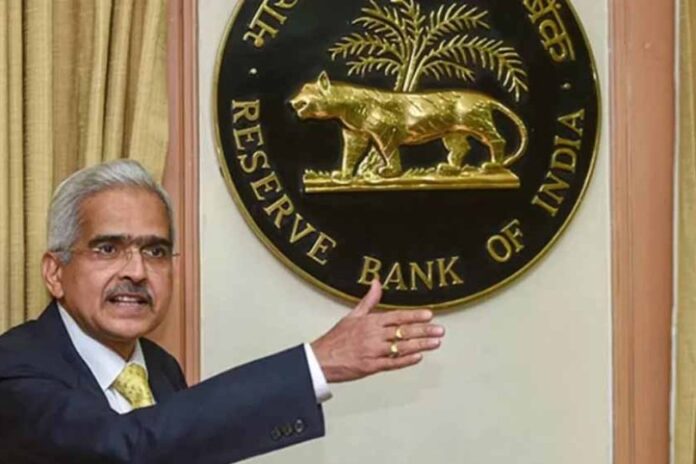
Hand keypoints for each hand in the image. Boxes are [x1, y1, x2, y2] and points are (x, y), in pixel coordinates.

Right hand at [310, 280, 444, 382]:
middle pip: (403, 332)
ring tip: (435, 342)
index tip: (429, 315)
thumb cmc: (337, 339)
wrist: (321, 359)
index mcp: (370, 322)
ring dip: (420, 345)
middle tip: (439, 330)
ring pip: (401, 347)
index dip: (414, 316)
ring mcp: (373, 352)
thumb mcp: (352, 315)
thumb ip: (369, 300)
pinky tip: (418, 357)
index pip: (396, 317)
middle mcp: (373, 336)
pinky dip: (406, 360)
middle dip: (424, 330)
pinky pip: (392, 363)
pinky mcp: (371, 367)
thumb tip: (377, 282)